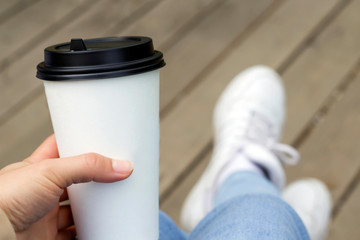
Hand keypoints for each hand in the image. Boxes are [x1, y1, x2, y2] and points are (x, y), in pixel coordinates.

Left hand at [0, 135, 132, 239]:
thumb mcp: (51, 171)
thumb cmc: (3, 198)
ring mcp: (46, 213)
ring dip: (92, 205)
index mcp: (38, 167)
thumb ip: (87, 166)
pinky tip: (98, 224)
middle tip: (112, 171)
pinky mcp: (50, 234)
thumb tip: (119, 166)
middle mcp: (42, 189)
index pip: (61, 147)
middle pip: (75, 179)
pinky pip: (75, 231)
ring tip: (111, 199)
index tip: (99, 140)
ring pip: (76, 207)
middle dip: (93, 176)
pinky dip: (88, 228)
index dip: (79, 142)